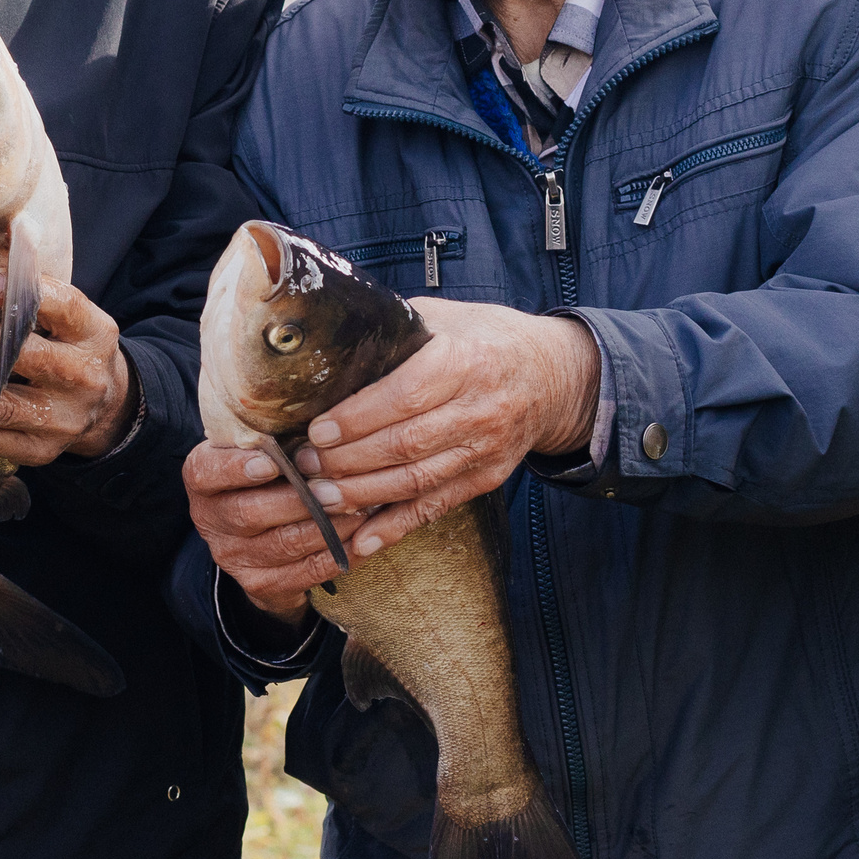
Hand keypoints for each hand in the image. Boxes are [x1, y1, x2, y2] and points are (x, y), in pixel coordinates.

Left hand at [0, 270, 136, 464]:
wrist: (105, 407)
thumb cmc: (68, 342)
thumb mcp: (68, 311)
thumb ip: (34, 278)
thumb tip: (6, 226)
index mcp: (96, 334)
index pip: (65, 307)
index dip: (22, 294)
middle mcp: (86, 378)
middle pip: (31, 358)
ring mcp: (65, 419)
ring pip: (5, 405)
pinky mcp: (42, 450)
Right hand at [184, 440, 369, 623]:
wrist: (253, 535)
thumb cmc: (263, 474)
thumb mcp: (253, 448)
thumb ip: (269, 434)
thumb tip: (315, 414)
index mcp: (201, 478)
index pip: (208, 472)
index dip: (237, 469)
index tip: (270, 462)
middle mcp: (209, 518)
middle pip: (251, 513)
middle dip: (298, 500)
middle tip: (335, 486)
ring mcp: (232, 555)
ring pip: (284, 544)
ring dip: (326, 527)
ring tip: (359, 508)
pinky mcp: (259, 583)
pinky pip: (304, 573)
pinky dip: (337, 555)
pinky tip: (361, 538)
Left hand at [286, 296, 599, 557]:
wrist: (553, 375)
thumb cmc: (483, 338)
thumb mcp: (444, 317)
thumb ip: (392, 328)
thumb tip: (324, 336)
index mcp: (464, 362)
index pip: (403, 397)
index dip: (356, 419)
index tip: (317, 431)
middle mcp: (479, 410)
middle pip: (406, 445)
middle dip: (348, 460)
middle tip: (305, 465)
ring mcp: (486, 450)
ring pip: (416, 481)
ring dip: (363, 495)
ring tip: (320, 497)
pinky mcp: (486, 478)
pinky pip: (435, 507)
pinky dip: (396, 527)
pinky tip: (361, 542)